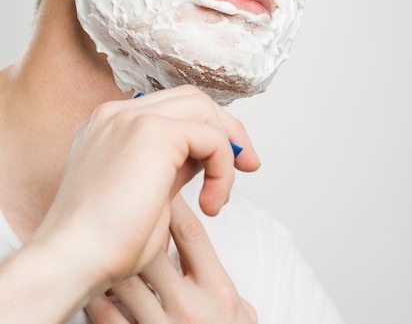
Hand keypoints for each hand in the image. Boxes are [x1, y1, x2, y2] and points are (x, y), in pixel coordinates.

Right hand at [34, 85, 259, 301]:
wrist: (73, 259)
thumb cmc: (104, 239)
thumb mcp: (145, 190)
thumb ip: (171, 164)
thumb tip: (205, 156)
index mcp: (111, 124)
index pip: (172, 107)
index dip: (206, 129)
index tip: (230, 163)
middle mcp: (118, 113)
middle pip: (191, 99)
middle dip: (226, 129)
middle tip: (246, 165)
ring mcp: (132, 117)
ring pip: (203, 108)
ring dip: (225, 148)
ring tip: (221, 194)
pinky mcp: (152, 131)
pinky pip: (210, 137)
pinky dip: (222, 169)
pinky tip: (212, 204)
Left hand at [86, 193, 257, 322]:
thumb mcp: (236, 310)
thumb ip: (218, 273)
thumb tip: (195, 237)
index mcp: (218, 291)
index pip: (189, 231)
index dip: (167, 201)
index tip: (152, 182)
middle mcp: (191, 310)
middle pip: (151, 247)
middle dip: (132, 220)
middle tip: (116, 199)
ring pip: (123, 277)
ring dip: (108, 253)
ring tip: (99, 232)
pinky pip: (106, 315)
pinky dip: (97, 291)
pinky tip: (93, 276)